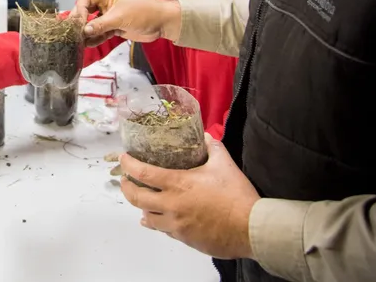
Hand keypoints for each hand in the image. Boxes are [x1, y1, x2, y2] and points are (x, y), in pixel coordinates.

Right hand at [72, 0, 180, 45]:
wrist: (162, 23)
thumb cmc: (143, 12)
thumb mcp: (119, 17)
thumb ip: (100, 24)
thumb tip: (84, 31)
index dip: (79, 9)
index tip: (78, 22)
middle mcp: (106, 4)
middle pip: (86, 11)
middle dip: (80, 21)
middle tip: (74, 33)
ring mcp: (110, 16)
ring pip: (93, 23)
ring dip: (87, 32)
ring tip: (79, 42)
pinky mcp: (115, 27)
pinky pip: (101, 32)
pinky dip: (95, 38)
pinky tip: (89, 44)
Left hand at [119, 134, 259, 259]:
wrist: (251, 229)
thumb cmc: (236, 195)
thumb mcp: (224, 164)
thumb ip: (213, 148)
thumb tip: (206, 136)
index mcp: (178, 184)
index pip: (143, 173)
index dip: (129, 165)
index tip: (124, 159)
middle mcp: (171, 205)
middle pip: (137, 198)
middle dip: (127, 188)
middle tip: (125, 181)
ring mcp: (176, 225)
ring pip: (147, 218)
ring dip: (141, 208)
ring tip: (141, 201)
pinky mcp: (185, 239)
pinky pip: (164, 230)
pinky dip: (158, 223)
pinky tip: (158, 220)